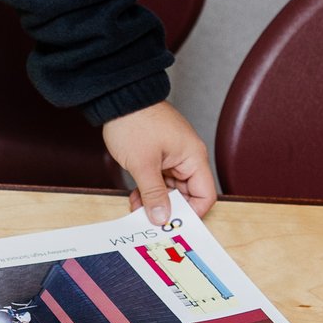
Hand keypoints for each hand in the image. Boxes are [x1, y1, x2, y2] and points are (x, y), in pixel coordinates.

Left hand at [101, 101, 214, 225]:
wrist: (118, 98)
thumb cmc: (134, 122)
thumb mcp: (143, 164)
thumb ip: (154, 194)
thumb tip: (162, 218)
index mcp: (193, 157)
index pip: (205, 195)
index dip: (192, 213)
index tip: (173, 224)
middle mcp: (187, 158)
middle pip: (188, 194)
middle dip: (169, 209)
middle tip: (151, 220)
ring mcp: (173, 156)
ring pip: (171, 189)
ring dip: (155, 200)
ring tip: (138, 207)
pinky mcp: (159, 155)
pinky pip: (160, 180)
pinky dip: (149, 190)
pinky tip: (135, 197)